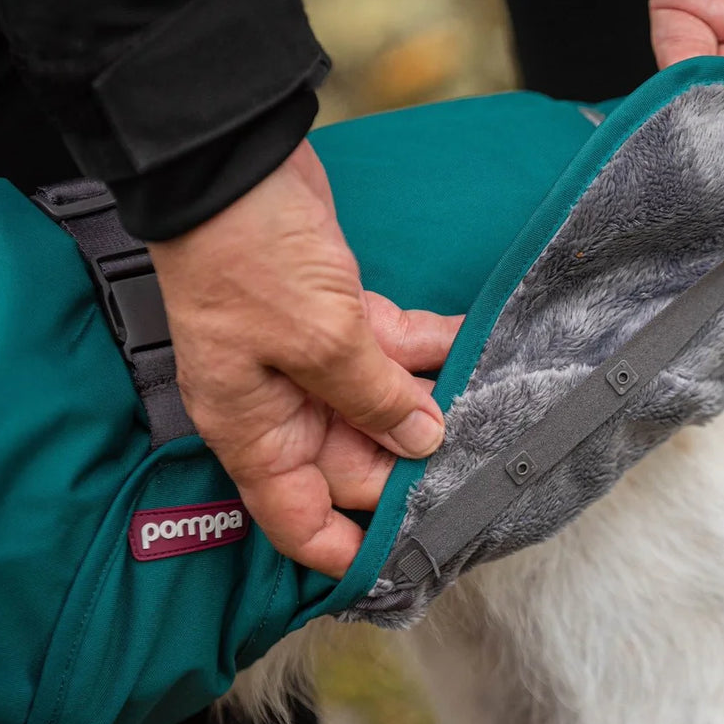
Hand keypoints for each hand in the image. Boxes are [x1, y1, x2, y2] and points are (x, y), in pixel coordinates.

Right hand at [147, 141, 461, 576]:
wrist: (232, 163)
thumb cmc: (248, 257)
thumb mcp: (320, 341)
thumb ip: (376, 400)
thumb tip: (423, 441)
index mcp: (256, 430)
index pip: (297, 517)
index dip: (346, 547)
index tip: (405, 560)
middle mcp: (281, 405)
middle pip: (355, 462)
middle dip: (412, 465)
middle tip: (480, 467)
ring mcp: (311, 360)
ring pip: (381, 405)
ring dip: (431, 404)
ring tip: (490, 411)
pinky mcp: (339, 317)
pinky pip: (393, 349)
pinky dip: (432, 349)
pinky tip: (474, 346)